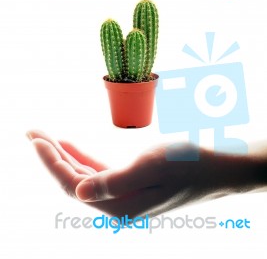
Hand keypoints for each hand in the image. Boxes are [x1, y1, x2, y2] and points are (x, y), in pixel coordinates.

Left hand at [27, 130, 266, 217]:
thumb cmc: (188, 163)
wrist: (216, 167)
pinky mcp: (129, 183)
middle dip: (50, 155)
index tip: (35, 138)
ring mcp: (122, 194)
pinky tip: (69, 144)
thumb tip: (78, 193)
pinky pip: (95, 170)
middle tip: (31, 131)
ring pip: (82, 174)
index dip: (51, 162)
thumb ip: (114, 182)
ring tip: (43, 136)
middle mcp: (117, 204)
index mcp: (119, 205)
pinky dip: (80, 156)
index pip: (72, 185)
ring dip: (62, 154)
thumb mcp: (152, 167)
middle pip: (72, 179)